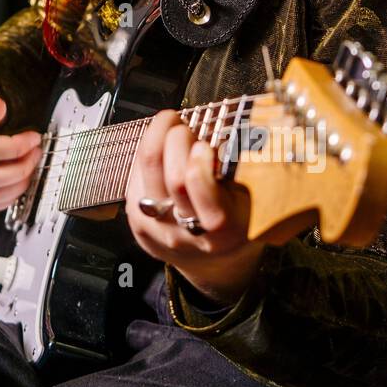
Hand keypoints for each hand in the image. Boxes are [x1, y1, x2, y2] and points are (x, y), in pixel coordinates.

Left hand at [125, 109, 267, 306]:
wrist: (213, 262)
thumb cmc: (237, 222)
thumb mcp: (253, 201)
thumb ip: (243, 172)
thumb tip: (226, 128)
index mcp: (226, 232)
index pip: (207, 203)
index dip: (201, 166)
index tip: (205, 145)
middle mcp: (189, 235)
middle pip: (174, 180)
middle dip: (177, 140)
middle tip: (185, 126)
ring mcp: (159, 230)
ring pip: (147, 173)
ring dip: (156, 137)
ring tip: (169, 123)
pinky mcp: (138, 222)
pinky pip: (134, 178)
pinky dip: (146, 154)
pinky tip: (159, 145)